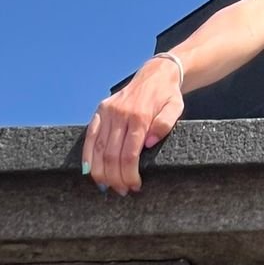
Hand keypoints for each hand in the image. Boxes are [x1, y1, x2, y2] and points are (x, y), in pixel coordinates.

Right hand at [82, 57, 183, 195]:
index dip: (129, 174)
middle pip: (112, 155)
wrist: (156, 74)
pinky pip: (90, 136)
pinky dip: (87, 156)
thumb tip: (150, 143)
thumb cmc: (167, 95)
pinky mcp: (100, 110)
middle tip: (122, 190)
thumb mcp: (176, 107)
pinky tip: (89, 171)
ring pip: (99, 149)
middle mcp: (121, 113)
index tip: (134, 186)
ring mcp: (108, 111)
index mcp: (140, 115)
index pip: (129, 154)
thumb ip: (165, 124)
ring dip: (101, 172)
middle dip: (116, 178)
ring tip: (107, 186)